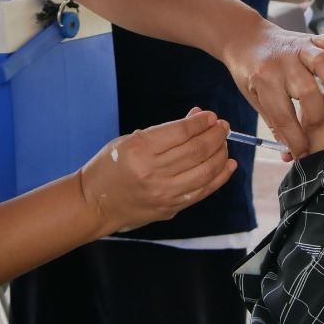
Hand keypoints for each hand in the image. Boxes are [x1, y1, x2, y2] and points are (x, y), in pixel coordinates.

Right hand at [78, 110, 234, 235]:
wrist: (94, 203)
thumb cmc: (109, 167)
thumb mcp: (131, 140)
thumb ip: (165, 131)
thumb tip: (196, 117)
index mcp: (140, 150)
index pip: (181, 133)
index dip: (200, 123)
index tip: (211, 116)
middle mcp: (153, 172)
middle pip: (196, 151)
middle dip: (215, 135)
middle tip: (223, 126)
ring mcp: (164, 193)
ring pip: (205, 171)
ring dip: (221, 154)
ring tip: (225, 143)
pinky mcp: (171, 207)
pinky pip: (203, 191)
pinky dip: (220, 176)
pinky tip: (228, 164)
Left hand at [223, 21, 323, 159]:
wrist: (245, 39)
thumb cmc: (251, 73)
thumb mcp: (256, 99)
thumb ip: (276, 124)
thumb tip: (291, 155)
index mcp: (263, 80)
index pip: (283, 117)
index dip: (297, 141)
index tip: (303, 153)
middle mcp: (281, 63)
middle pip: (308, 91)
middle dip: (316, 115)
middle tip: (314, 123)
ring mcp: (297, 47)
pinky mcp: (310, 38)